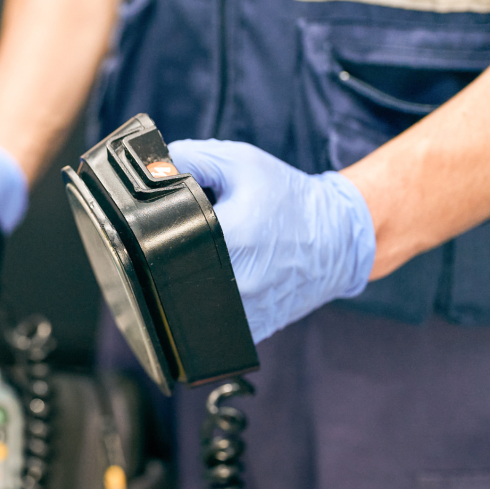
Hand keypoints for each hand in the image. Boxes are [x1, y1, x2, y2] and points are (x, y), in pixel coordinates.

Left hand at [167, 139, 375, 342]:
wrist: (339, 237)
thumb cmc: (289, 198)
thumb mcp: (240, 163)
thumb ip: (190, 159)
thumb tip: (151, 172)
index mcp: (232, 236)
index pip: (165, 238)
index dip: (156, 226)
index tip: (165, 222)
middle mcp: (237, 281)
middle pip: (170, 272)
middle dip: (172, 253)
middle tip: (195, 238)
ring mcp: (244, 312)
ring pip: (187, 302)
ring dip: (188, 280)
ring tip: (212, 258)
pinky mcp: (251, 329)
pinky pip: (210, 323)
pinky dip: (208, 301)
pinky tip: (225, 279)